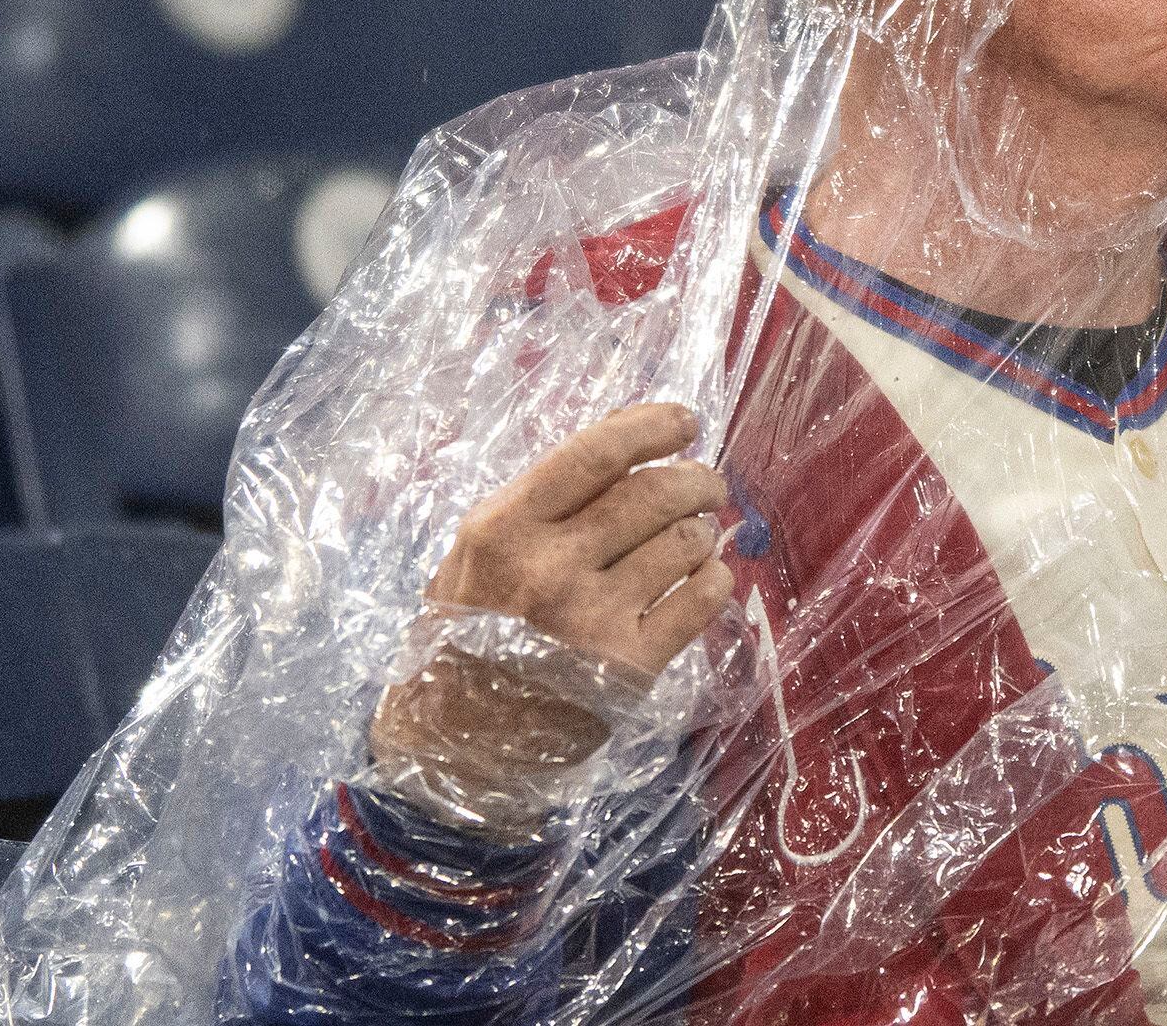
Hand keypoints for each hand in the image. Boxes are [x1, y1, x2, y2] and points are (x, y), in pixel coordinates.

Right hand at [370, 403, 738, 804]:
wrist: (450, 746)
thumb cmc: (466, 636)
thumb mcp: (477, 556)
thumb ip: (540, 503)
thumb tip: (625, 444)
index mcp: (504, 528)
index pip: (596, 452)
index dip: (653, 426)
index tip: (685, 421)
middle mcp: (549, 567)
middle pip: (654, 493)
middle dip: (696, 479)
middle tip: (707, 485)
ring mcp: (592, 618)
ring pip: (686, 542)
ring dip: (704, 530)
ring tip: (697, 536)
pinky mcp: (630, 667)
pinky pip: (702, 599)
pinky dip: (715, 578)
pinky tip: (703, 578)